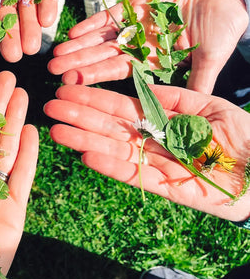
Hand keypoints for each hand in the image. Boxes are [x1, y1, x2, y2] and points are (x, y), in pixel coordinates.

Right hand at [44, 84, 249, 220]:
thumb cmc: (246, 136)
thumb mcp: (211, 107)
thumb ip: (176, 99)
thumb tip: (142, 88)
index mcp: (164, 121)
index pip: (121, 108)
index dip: (94, 99)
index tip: (68, 89)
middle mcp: (155, 143)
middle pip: (111, 129)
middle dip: (80, 118)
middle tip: (49, 108)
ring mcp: (160, 166)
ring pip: (116, 151)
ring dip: (85, 141)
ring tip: (57, 131)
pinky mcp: (169, 190)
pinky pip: (136, 177)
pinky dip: (111, 167)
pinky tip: (87, 155)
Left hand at [48, 0, 248, 93]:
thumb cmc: (225, 29)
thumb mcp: (211, 58)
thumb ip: (199, 80)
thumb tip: (194, 110)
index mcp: (154, 61)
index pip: (119, 72)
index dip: (95, 77)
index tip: (71, 84)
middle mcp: (140, 45)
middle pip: (103, 56)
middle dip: (79, 62)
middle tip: (52, 70)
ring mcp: (137, 25)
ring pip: (102, 37)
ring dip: (80, 44)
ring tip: (57, 52)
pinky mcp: (138, 4)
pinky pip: (112, 15)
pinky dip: (93, 22)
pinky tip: (74, 31)